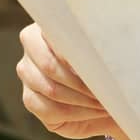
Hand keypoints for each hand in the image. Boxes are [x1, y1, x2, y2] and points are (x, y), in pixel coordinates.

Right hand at [15, 23, 139, 139]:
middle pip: (49, 65)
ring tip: (105, 101)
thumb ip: (103, 41)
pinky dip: (77, 113)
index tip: (95, 61)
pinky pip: (50, 110)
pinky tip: (95, 111)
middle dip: (81, 81)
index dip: (74, 50)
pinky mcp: (30, 99)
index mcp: (48, 26)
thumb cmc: (109, 64)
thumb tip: (111, 41)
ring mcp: (28, 74)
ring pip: (51, 89)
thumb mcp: (109, 49)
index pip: (53, 33)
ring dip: (82, 99)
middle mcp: (32, 47)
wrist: (108, 94)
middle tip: (106, 88)